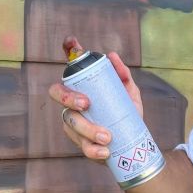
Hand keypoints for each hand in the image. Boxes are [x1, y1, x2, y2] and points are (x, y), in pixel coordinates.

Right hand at [48, 36, 143, 160]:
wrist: (135, 145)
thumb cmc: (127, 114)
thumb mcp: (129, 93)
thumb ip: (123, 76)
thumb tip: (112, 56)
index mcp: (83, 88)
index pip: (70, 69)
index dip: (67, 52)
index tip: (70, 41)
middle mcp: (72, 103)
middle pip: (57, 93)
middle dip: (68, 97)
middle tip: (86, 104)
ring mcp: (74, 124)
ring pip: (70, 123)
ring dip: (87, 129)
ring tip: (107, 136)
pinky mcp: (81, 144)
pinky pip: (81, 147)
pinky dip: (93, 150)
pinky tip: (105, 151)